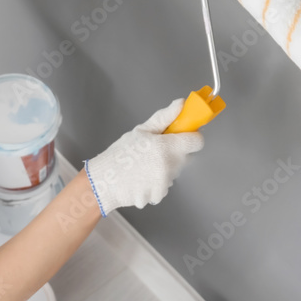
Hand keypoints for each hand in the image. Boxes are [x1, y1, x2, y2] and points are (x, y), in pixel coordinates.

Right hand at [84, 98, 204, 216]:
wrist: (103, 180)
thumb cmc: (120, 153)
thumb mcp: (141, 131)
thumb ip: (165, 117)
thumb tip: (181, 104)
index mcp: (167, 147)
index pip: (196, 142)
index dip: (190, 137)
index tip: (181, 136)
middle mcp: (169, 167)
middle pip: (184, 158)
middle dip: (173, 153)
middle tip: (154, 151)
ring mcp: (164, 183)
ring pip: (173, 172)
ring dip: (164, 169)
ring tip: (143, 166)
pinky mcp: (159, 196)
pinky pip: (164, 186)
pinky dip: (155, 183)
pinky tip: (141, 179)